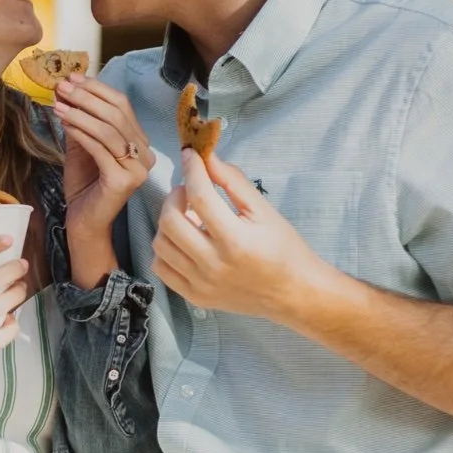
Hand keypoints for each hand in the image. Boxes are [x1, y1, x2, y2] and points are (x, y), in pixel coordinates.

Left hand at [54, 77, 155, 285]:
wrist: (83, 223)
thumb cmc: (84, 185)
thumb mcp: (83, 146)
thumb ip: (81, 121)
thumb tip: (67, 88)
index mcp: (140, 142)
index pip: (123, 105)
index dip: (97, 89)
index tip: (71, 78)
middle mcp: (146, 154)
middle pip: (117, 114)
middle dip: (86, 97)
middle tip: (61, 86)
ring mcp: (138, 169)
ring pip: (109, 129)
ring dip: (80, 112)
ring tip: (58, 103)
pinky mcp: (124, 181)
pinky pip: (100, 149)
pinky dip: (81, 132)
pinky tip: (64, 123)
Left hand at [151, 149, 331, 324]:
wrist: (292, 293)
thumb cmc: (283, 248)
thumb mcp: (264, 211)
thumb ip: (233, 181)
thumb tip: (207, 157)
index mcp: (236, 241)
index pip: (200, 197)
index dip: (192, 170)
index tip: (190, 156)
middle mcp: (213, 264)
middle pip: (170, 221)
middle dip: (175, 196)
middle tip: (190, 191)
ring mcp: (201, 283)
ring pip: (160, 244)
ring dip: (168, 222)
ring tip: (188, 217)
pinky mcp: (194, 296)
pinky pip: (161, 268)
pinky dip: (165, 249)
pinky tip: (183, 240)